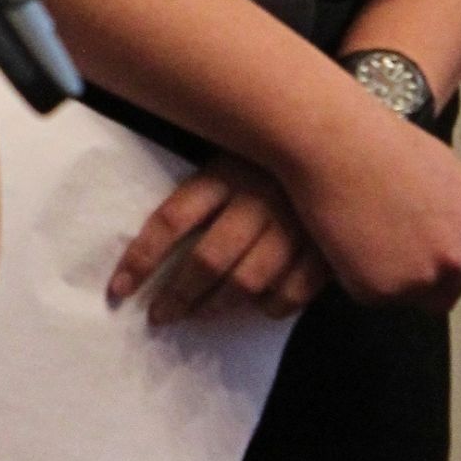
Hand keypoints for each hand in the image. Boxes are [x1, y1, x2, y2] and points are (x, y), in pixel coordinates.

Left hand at [109, 154, 329, 325]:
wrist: (341, 144)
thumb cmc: (269, 154)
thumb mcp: (229, 155)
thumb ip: (202, 192)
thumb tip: (156, 243)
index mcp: (225, 172)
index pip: (172, 220)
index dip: (142, 258)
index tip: (120, 288)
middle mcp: (257, 200)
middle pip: (208, 258)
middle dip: (178, 294)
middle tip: (159, 316)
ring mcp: (293, 226)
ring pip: (246, 281)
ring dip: (216, 306)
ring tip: (198, 315)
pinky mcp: (325, 248)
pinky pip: (291, 293)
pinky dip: (270, 307)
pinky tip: (256, 308)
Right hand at [277, 90, 460, 318]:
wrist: (334, 142)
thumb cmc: (387, 146)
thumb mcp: (455, 175)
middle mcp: (455, 261)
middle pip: (451, 299)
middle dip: (435, 284)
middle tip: (405, 248)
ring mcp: (417, 279)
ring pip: (411, 296)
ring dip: (397, 276)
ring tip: (376, 227)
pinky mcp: (377, 290)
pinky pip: (375, 295)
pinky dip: (362, 274)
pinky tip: (355, 235)